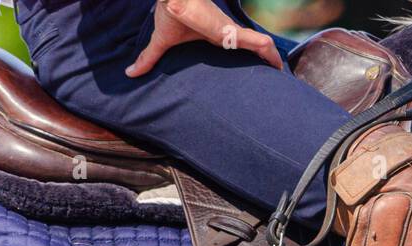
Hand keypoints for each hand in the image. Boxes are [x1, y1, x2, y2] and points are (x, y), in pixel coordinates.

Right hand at [125, 0, 281, 77]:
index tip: (257, 68)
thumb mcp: (162, 43)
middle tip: (276, 73)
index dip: (249, 54)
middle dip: (265, 57)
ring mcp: (232, 33)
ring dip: (272, 58)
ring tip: (282, 72)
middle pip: (252, 46)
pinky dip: (269, 54)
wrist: (173, 0)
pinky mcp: (233, 33)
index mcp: (215, 35)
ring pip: (260, 45)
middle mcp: (226, 34)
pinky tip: (279, 65)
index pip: (237, 45)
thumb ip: (149, 58)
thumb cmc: (170, 15)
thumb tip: (129, 72)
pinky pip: (257, 43)